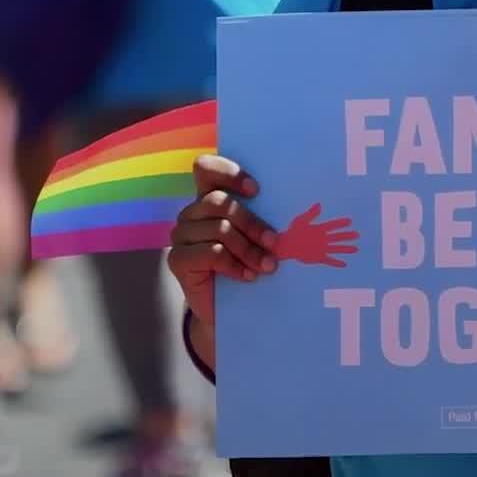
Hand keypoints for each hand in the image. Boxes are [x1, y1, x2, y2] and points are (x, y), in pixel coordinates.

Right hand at [167, 155, 278, 330]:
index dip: (229, 173)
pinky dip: (235, 265)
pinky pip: (211, 253)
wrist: (229, 309)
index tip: (257, 190)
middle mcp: (191, 213)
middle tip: (275, 243)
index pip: (206, 168)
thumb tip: (298, 207)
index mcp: (208, 198)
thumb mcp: (255, 237)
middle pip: (219, 202)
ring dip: (249, 249)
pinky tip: (247, 276)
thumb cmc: (247, 264)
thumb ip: (262, 216)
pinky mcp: (177, 259)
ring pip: (219, 229)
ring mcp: (181, 235)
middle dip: (252, 223)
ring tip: (267, 266)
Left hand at [273, 203, 358, 266]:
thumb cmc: (293, 231)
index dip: (340, 223)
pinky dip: (336, 263)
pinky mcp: (318, 257)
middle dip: (347, 236)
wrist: (287, 245)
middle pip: (337, 237)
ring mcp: (321, 248)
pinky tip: (344, 264)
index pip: (332, 226)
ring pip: (336, 249)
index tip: (349, 221)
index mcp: (319, 229)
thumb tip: (319, 205)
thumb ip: (310, 214)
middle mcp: (323, 239)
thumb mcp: (300, 221)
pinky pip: (329, 260)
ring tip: (355, 249)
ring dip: (345, 249)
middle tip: (357, 234)